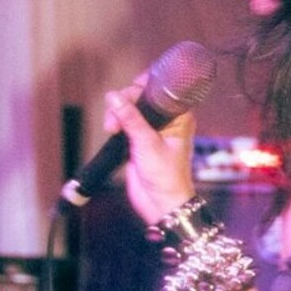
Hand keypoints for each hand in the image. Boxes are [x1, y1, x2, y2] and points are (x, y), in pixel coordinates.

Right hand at [103, 80, 195, 225]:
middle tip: (115, 119)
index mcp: (179, 117)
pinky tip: (112, 131)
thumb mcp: (147, 144)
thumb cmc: (166, 177)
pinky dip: (115, 123)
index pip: (159, 89)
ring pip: (129, 108)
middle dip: (123, 103)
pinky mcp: (138, 138)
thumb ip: (131, 118)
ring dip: (116, 114)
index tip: (127, 93)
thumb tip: (114, 96)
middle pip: (140, 96)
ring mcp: (152, 129)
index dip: (142, 86)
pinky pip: (123, 121)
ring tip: (112, 129)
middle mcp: (166, 120)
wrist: (160, 203)